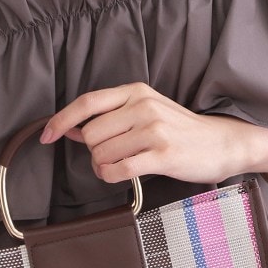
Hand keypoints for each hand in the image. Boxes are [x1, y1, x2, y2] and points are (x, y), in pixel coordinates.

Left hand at [38, 81, 253, 184]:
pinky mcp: (162, 154)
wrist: (222, 144)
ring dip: (103, 166)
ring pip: (102, 153)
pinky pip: (118, 170)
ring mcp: (154, 130)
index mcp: (136, 91)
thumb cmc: (181, 131)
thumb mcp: (146, 112)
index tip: (46, 136)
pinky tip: (120, 175)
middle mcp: (143, 106)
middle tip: (111, 157)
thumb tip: (71, 129)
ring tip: (123, 165)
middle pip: (90, 134)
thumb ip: (110, 118)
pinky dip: (111, 176)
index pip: (87, 103)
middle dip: (93, 151)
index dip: (61, 120)